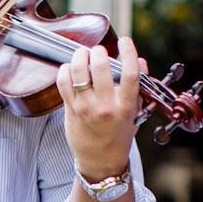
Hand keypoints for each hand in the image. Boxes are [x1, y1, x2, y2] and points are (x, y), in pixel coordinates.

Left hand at [56, 36, 146, 180]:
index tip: (125, 40)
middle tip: (97, 50)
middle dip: (98, 52)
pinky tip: (69, 68)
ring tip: (82, 54)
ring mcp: (86, 108)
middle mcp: (106, 106)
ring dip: (79, 57)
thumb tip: (139, 60)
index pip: (130, 74)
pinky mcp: (70, 109)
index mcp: (126, 106)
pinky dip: (65, 70)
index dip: (128, 53)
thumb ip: (137, 86)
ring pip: (78, 72)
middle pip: (100, 68)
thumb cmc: (119, 134)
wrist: (100, 161)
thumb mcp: (134, 112)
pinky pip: (63, 82)